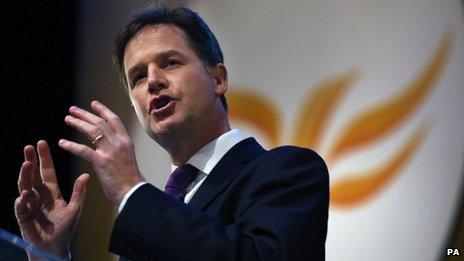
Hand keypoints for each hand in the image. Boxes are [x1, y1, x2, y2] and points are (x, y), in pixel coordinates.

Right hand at [14, 141, 89, 257]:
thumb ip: (79, 193)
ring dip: (25, 176)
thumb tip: (86, 175)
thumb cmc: (64, 229)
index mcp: (51, 192)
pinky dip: (22, 201)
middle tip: (28, 148)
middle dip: (30, 161)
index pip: (46, 172)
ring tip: (26, 164)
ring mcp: (30, 205)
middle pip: (33, 175)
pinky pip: (21, 207)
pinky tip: (24, 195)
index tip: (41, 143)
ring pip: (25, 187)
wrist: (54, 248)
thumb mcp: (75, 209)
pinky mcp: (23, 217)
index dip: (44, 158)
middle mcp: (38, 196)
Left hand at [59, 100, 141, 204]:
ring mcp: (110, 151)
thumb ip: (119, 149)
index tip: (93, 103)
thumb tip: (110, 145)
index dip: (103, 110)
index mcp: (126, 141)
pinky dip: (71, 145)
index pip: (114, 120)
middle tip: (73, 110)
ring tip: (68, 119)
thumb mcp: (128, 158)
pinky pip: (83, 150)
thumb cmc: (130, 179)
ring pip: (92, 131)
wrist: (133, 192)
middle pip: (100, 122)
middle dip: (85, 114)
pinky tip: (62, 142)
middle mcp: (119, 142)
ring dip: (78, 123)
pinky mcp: (101, 162)